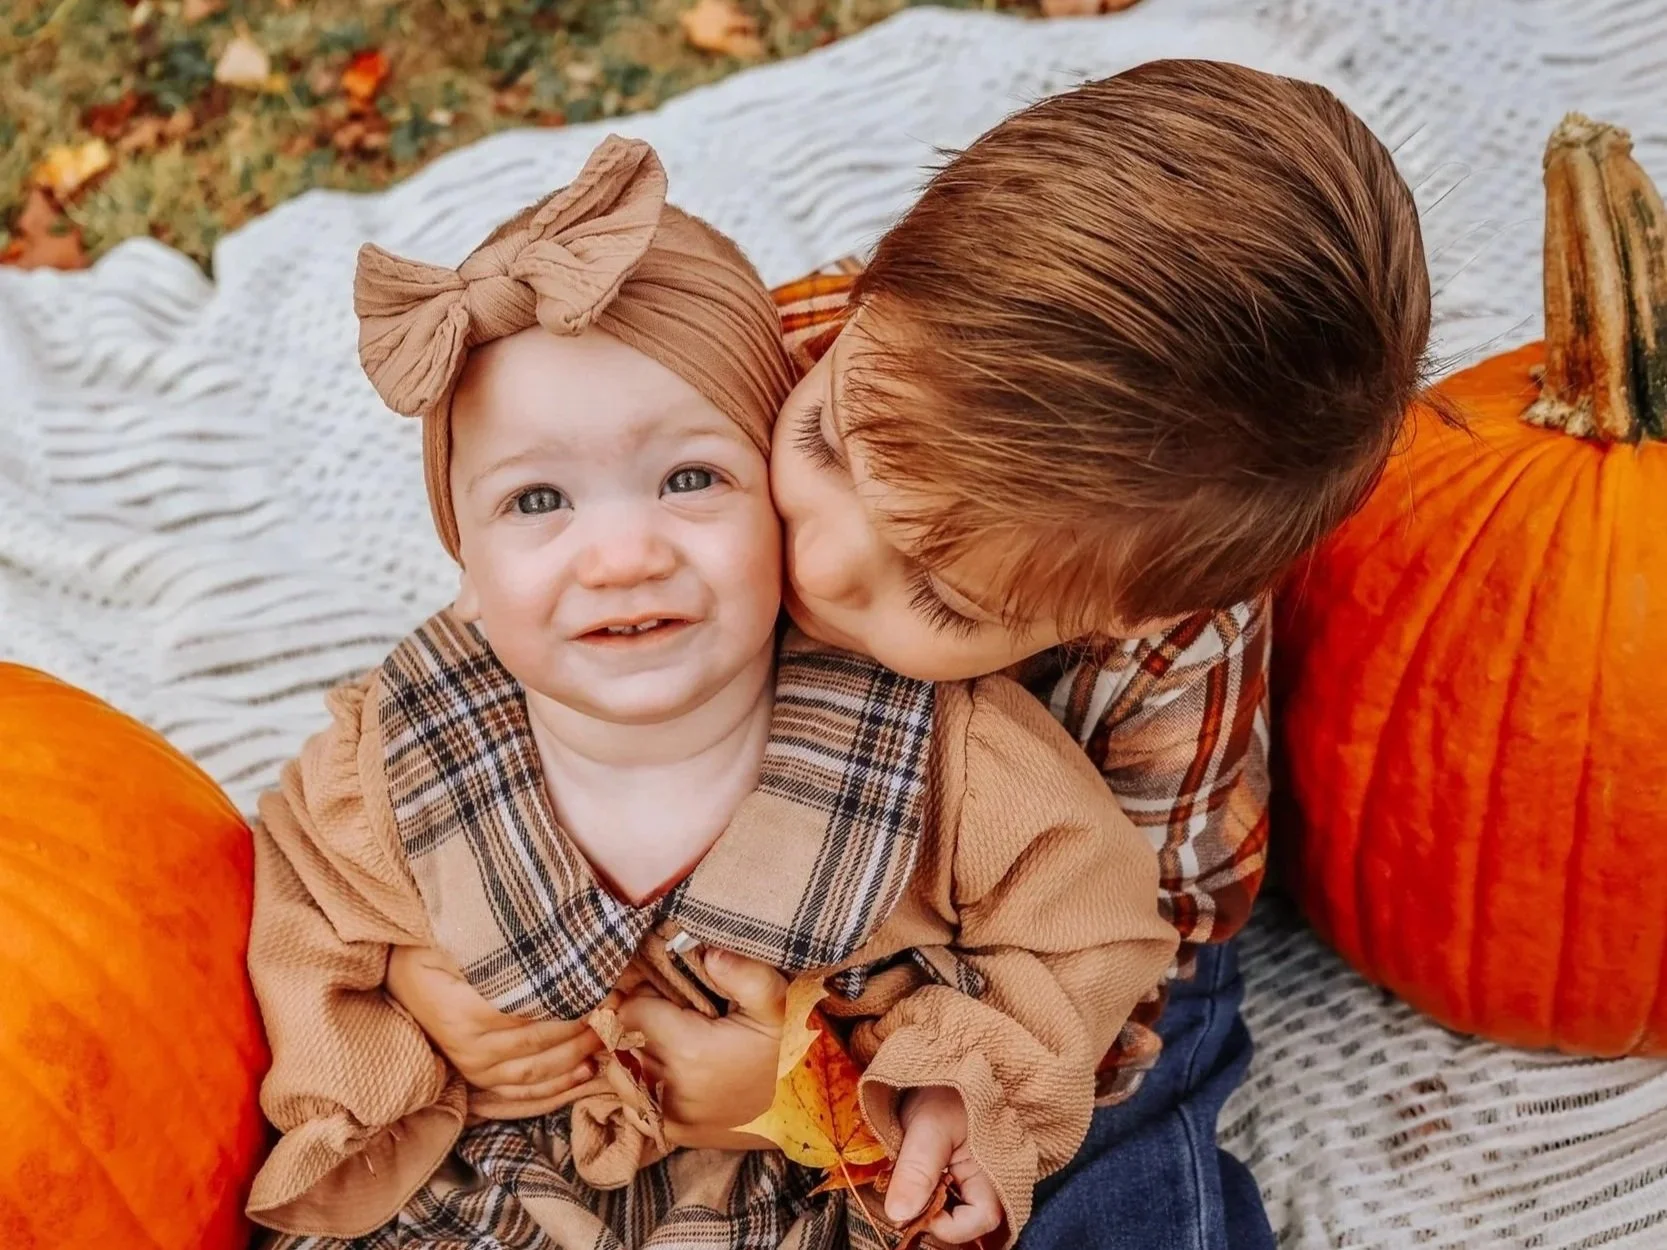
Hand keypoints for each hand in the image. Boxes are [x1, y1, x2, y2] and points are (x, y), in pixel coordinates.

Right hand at [385, 945, 605, 1117]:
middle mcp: (470, 1047)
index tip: (608, 984)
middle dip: (588, 1025)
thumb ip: (498, 944)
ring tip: (611, 1033)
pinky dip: (558, 1087)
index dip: (575, 1000)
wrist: (395, 978)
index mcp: (465, 1011)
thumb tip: (553, 936)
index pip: (533, 1011)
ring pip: (538, 1070)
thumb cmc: (429, 948)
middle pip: (542, 1043)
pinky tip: (587, 1072)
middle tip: (620, 1004)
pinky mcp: (479, 1077)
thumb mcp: (454, 935)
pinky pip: (523, 1092)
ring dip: (580, 1054)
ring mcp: (474, 1067)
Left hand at [616, 948, 786, 1148]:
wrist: (811, 1111)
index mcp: (688, 1051)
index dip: (644, 992)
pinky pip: (631, 1102)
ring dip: (632, 1050)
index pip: (629, 1011)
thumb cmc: (793, 1050)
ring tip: (667, 1035)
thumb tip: (708, 952)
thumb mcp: (779, 1002)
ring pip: (617, 1072)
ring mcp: (668, 1117)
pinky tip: (666, 1067)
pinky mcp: (672, 1134)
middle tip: (671, 1008)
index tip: (669, 989)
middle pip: (620, 1041)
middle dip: (637, 1019)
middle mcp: (669, 1089)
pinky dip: (637, 1082)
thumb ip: (745, 973)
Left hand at [886, 1087, 1002, 1243]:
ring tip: (908, 1175)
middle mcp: (989, 1180)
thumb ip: (916, 1171)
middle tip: (906, 1191)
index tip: (915, 1206)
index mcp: (995, 1171)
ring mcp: (973, 1177)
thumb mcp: (928, 1125)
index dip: (949, 1224)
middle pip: (966, 1221)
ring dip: (926, 1202)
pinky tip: (911, 1173)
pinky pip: (944, 1195)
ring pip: (951, 1210)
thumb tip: (899, 1216)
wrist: (943, 1061)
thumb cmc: (946, 1088)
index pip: (981, 1219)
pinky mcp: (957, 1171)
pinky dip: (924, 1191)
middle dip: (933, 1214)